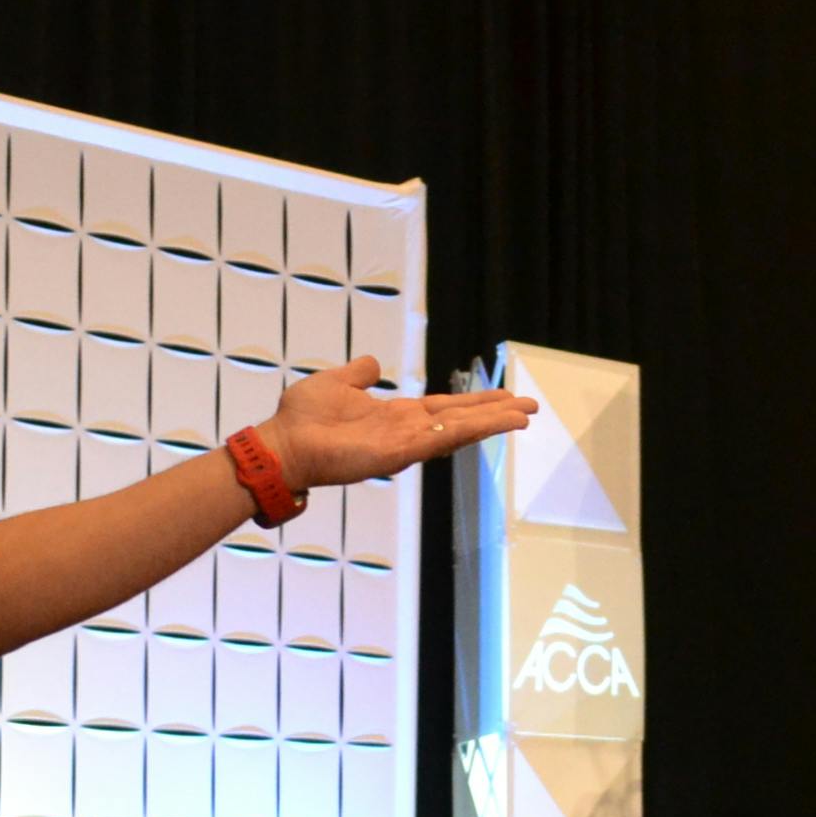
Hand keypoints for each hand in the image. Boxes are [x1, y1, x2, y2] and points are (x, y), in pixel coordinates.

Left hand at [265, 360, 537, 490]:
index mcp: (396, 416)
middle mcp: (408, 431)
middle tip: (531, 407)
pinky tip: (496, 423)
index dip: (475, 403)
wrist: (284, 444)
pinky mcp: (401, 452)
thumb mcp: (336, 382)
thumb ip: (359, 374)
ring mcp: (407, 444)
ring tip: (526, 415)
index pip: (446, 408)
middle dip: (496, 414)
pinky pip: (443, 439)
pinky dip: (473, 430)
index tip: (504, 397)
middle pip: (462, 419)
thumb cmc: (302, 419)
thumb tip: (374, 364)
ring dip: (494, 422)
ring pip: (461, 430)